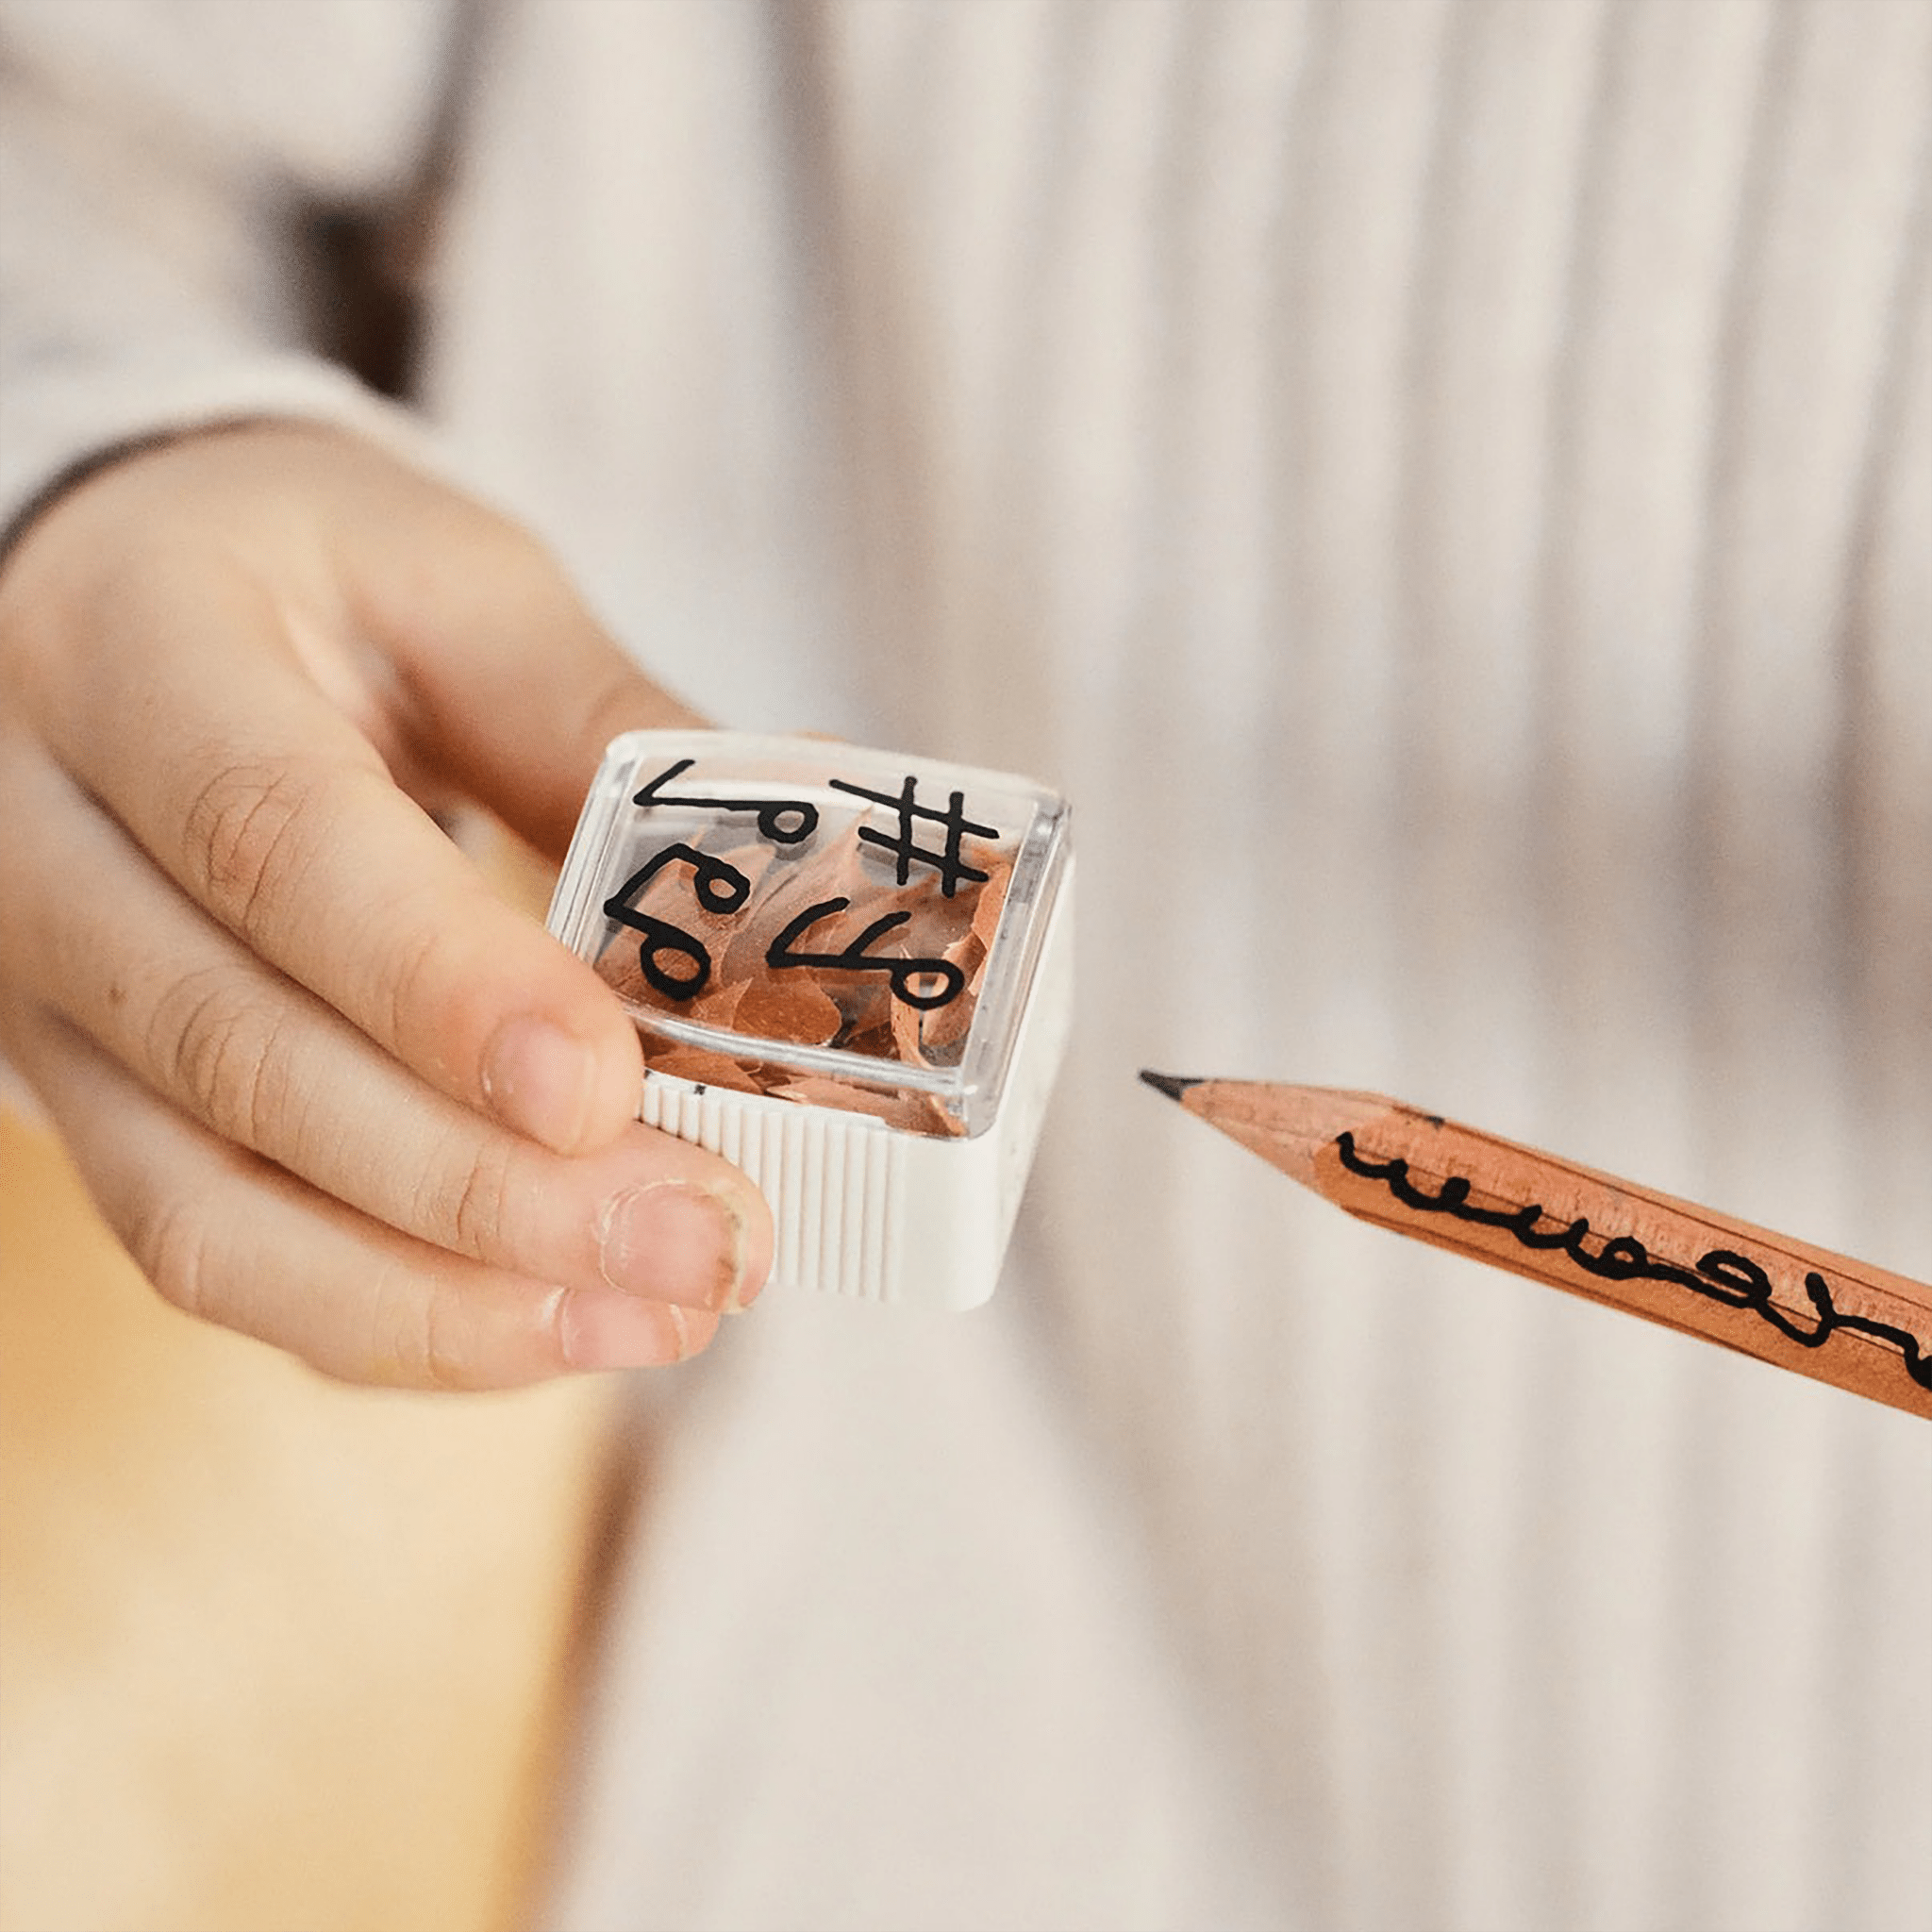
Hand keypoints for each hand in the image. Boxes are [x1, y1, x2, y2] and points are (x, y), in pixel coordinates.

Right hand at [0, 422, 771, 1387]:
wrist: (111, 613)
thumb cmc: (305, 581)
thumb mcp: (454, 584)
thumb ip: (602, 726)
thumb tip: (806, 860)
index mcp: (137, 654)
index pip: (269, 837)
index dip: (438, 981)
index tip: (602, 1086)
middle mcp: (47, 845)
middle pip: (241, 1056)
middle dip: (487, 1183)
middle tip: (707, 1235)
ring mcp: (47, 1002)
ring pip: (208, 1211)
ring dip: (450, 1298)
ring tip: (664, 1309)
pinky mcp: (95, 1106)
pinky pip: (219, 1257)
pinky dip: (397, 1321)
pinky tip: (560, 1325)